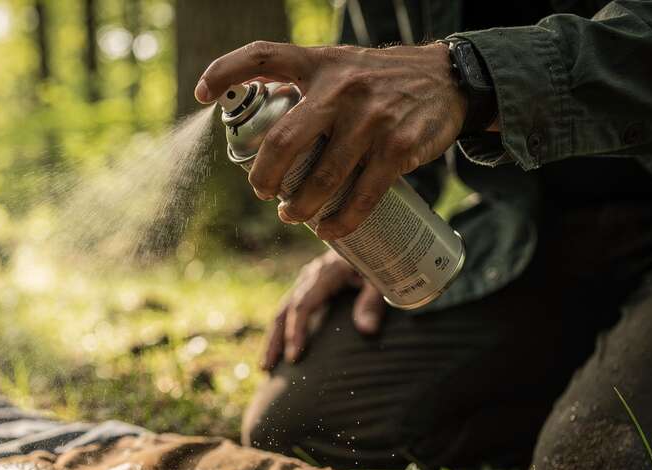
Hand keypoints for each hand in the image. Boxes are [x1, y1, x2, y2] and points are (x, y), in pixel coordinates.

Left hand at [196, 42, 465, 239]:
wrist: (449, 80)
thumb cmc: (380, 80)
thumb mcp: (340, 66)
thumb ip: (302, 84)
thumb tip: (253, 111)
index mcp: (320, 63)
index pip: (264, 56)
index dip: (227, 71)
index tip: (202, 94)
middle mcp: (342, 87)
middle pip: (284, 139)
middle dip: (264, 176)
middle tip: (262, 192)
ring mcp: (371, 119)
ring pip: (321, 179)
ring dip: (300, 207)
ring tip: (293, 215)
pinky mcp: (398, 148)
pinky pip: (361, 197)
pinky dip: (339, 222)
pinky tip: (327, 231)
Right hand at [262, 250, 385, 370]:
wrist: (375, 240)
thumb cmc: (380, 262)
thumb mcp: (382, 280)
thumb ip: (373, 303)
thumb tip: (366, 330)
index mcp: (326, 273)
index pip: (302, 305)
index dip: (296, 331)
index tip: (294, 357)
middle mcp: (311, 276)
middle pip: (285, 309)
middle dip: (275, 340)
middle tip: (266, 368)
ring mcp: (308, 281)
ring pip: (283, 310)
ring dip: (273, 337)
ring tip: (266, 365)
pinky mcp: (310, 286)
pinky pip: (290, 308)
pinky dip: (282, 329)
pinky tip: (280, 347)